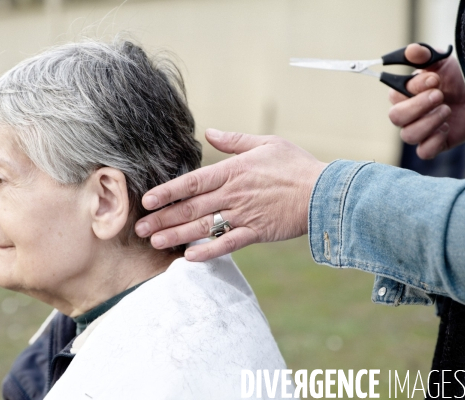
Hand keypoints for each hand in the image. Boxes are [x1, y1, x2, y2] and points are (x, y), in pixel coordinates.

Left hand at [134, 129, 327, 261]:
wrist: (324, 192)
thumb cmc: (295, 165)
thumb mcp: (266, 144)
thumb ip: (234, 141)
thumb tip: (210, 134)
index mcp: (232, 171)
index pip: (192, 182)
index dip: (167, 191)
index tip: (147, 201)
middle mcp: (233, 193)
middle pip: (191, 207)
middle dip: (163, 218)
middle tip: (140, 228)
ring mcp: (244, 215)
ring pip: (204, 226)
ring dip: (177, 235)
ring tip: (155, 243)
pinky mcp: (256, 232)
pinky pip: (228, 244)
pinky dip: (209, 251)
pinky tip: (190, 257)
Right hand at [388, 43, 464, 159]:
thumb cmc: (458, 79)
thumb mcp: (442, 62)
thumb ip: (424, 55)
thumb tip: (411, 50)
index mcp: (405, 95)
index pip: (394, 95)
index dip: (413, 89)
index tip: (434, 79)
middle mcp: (408, 114)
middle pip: (396, 117)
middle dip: (418, 106)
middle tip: (440, 95)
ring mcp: (420, 131)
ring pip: (408, 135)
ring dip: (428, 122)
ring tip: (446, 110)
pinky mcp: (434, 145)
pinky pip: (423, 152)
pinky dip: (433, 142)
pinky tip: (446, 128)